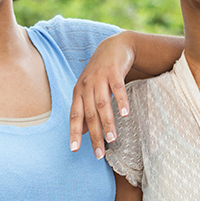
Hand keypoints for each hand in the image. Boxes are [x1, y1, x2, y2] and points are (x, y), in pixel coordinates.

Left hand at [70, 33, 134, 158]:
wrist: (113, 46)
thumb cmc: (100, 73)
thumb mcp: (89, 90)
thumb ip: (86, 109)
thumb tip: (82, 132)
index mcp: (79, 92)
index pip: (74, 116)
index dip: (74, 133)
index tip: (75, 150)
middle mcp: (86, 85)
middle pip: (90, 114)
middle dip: (94, 135)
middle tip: (99, 154)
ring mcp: (99, 78)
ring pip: (102, 104)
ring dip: (107, 122)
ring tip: (112, 139)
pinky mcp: (113, 71)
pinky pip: (117, 88)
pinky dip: (121, 101)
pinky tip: (125, 114)